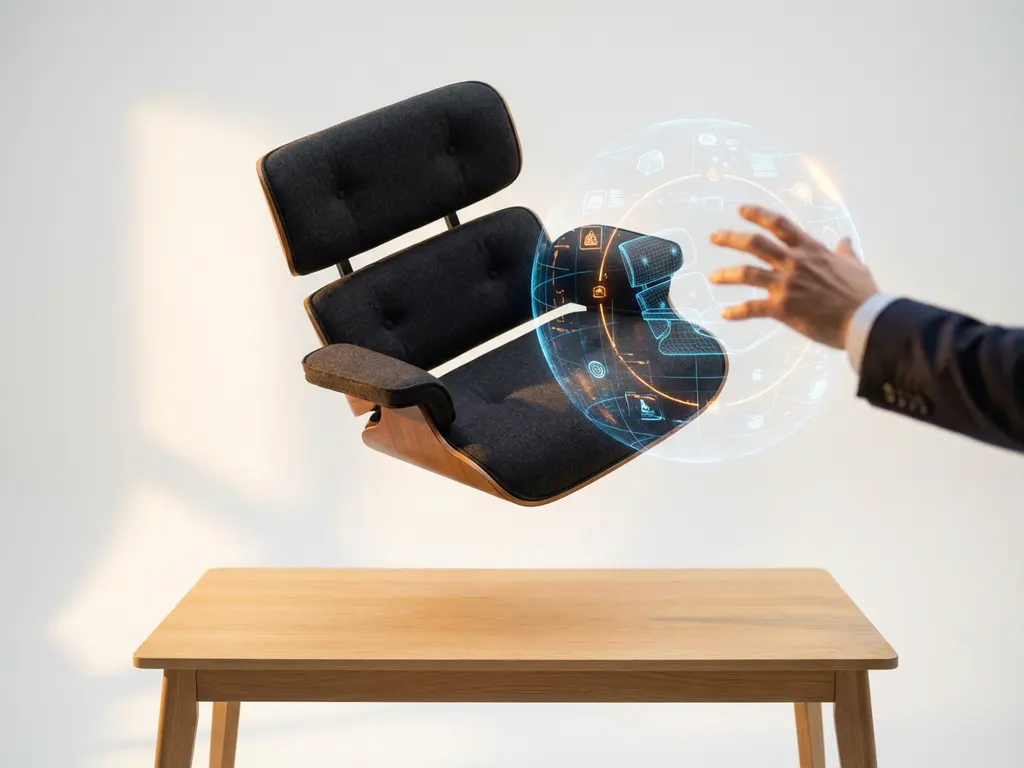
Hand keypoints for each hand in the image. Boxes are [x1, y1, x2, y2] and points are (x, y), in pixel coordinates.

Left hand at [707, 205, 878, 348]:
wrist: (865, 320)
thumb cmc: (863, 294)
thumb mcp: (855, 265)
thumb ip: (845, 252)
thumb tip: (845, 240)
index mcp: (810, 249)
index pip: (780, 224)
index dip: (758, 214)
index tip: (741, 210)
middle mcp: (794, 262)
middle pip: (755, 243)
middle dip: (731, 238)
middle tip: (714, 237)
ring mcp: (786, 285)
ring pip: (747, 274)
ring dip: (726, 274)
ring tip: (712, 277)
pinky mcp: (783, 308)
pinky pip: (752, 308)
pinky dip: (737, 311)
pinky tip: (726, 314)